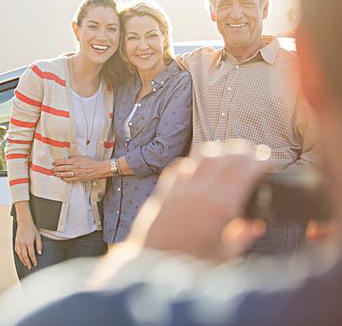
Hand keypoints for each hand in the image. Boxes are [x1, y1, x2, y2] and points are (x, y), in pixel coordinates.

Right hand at [15, 220, 41, 268]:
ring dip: (23, 260)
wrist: (24, 222)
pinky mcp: (16, 242)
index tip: (35, 263)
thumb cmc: (32, 228)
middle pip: (25, 256)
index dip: (33, 260)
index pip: (31, 254)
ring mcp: (18, 243)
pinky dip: (19, 255)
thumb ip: (39, 245)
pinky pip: (17, 250)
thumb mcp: (38, 236)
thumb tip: (39, 253)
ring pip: (20, 254)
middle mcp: (23, 243)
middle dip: (27, 262)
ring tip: (26, 264)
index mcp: (29, 242)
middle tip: (30, 267)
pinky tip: (21, 257)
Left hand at [52, 156, 108, 181]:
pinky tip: (62, 178)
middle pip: (62, 168)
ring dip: (58, 174)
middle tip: (51, 169)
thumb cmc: (91, 162)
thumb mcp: (82, 157)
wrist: (98, 169)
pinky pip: (70, 179)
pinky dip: (65, 179)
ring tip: (54, 174)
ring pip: (64, 174)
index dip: (57, 162)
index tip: (53, 163)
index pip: (63, 162)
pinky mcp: (79, 178)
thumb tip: (67, 158)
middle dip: (55, 169)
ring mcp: (76, 173)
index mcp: (75, 161)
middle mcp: (74, 167)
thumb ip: (74, 158)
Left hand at [128, 140, 269, 261]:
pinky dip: (193, 161)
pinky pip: (180, 166)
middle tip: (253, 154)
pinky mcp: (163, 192)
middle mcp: (199, 192)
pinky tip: (199, 167)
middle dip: (243, 151)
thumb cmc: (188, 266)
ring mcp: (179, 189)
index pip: (245, 171)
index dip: (260, 161)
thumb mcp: (224, 258)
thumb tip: (256, 227)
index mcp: (220, 207)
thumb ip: (242, 239)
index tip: (268, 161)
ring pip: (202, 155)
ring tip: (230, 155)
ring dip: (219, 151)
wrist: (149, 266)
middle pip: (226, 156)